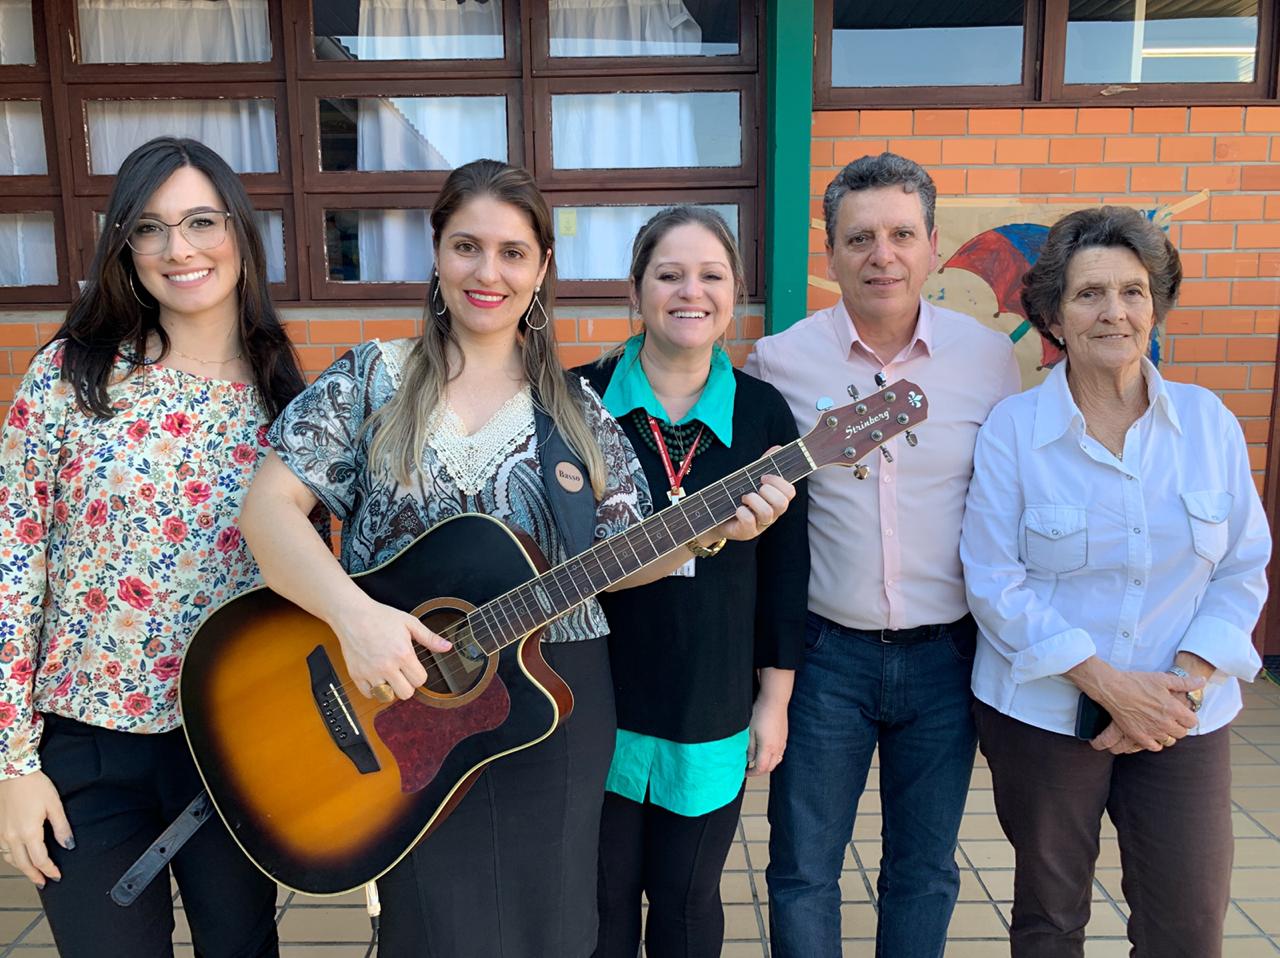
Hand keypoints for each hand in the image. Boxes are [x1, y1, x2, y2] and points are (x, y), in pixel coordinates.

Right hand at [0, 772, 72, 887]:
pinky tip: (17, 857)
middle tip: (43, 883)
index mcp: (28, 832)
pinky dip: (12, 858)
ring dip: (22, 868)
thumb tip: (69, 845)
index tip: (57, 876)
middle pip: (23, 864)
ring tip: (32, 873)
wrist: (12, 772)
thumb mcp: (54, 805)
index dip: (49, 870)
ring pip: (10, 859)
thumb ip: (62, 827)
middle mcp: (12, 837)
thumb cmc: (34, 785)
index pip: (40, 860)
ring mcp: (2, 833)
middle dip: (35, 875)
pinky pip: (3, 850)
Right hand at [330, 595, 451, 699]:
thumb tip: (447, 647)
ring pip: (387, 697)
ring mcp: (370, 672)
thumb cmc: (381, 617)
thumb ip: (429, 638)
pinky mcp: (356, 675)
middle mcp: (387, 666)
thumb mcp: (409, 623)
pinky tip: (376, 677)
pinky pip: (369, 694)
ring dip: (390, 689)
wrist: (353, 615)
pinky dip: (373, 689)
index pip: (420, 680)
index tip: (413, 667)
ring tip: (389, 675)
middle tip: (402, 673)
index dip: (419, 674)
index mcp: (403, 654)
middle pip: (406, 693)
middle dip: (407, 685)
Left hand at [708, 452, 795, 543]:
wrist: (717, 517)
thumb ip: (764, 465)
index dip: (779, 482)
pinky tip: (737, 509)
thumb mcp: (750, 480)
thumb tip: (778, 447)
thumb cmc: (737, 497)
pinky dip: (742, 512)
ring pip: (767, 513)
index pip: (790, 492)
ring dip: (753, 500)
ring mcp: (760, 525)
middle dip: (767, 491)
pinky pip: (749, 521)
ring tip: (744, 498)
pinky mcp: (747, 532)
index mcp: (775, 500)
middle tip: (755, 488)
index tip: (764, 477)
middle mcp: (772, 514)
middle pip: (782, 503)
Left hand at [747, 694, 787, 776]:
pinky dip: (773, 757)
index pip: (761, 768)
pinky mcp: (784, 737)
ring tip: (758, 761)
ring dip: (767, 764)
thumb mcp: (750, 731)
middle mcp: (777, 748)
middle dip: (760, 771)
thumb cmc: (761, 713)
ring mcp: (782, 742)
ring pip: (777, 761)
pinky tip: (767, 752)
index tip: (745, 772)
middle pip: (770, 767)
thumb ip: (751, 747)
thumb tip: (749, 759)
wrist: (775, 701)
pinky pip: (780, 753)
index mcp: (768, 748)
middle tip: (750, 769)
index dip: (752, 773)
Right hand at [1094, 669, 1203, 751]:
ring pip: (1169, 740)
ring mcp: (1152, 731)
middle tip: (1169, 718)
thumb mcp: (1162, 679)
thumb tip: (1202, 681)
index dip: (1188, 717)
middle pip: (1182, 733)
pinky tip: (1151, 734)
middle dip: (1178, 726)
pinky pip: (1155, 747)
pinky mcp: (1139, 736)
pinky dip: (1155, 742)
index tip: (1181, 713)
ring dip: (1167, 734)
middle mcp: (1165, 723)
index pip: (1192, 722)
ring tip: (1159, 725)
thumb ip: (1184, 683)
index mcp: (1173, 708)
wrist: (1113, 689)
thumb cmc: (1137, 682)